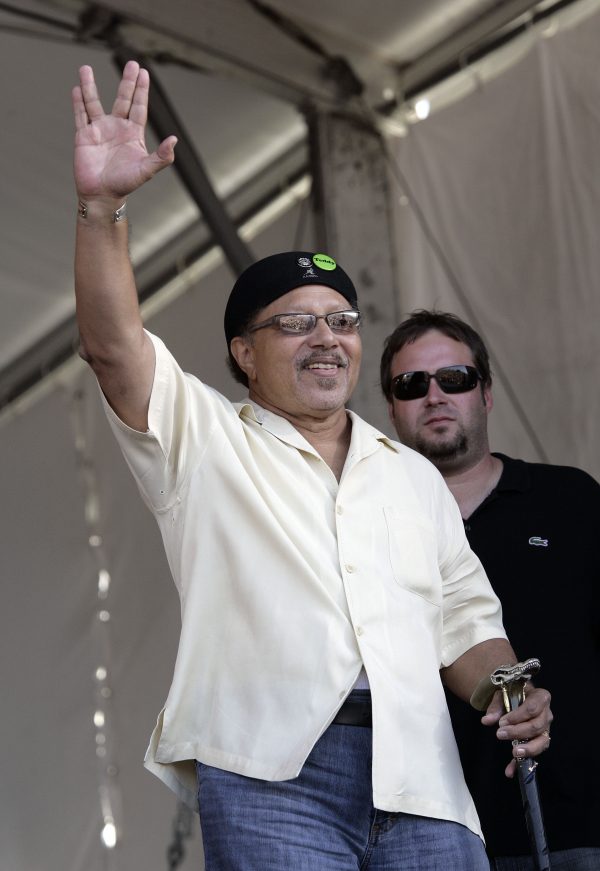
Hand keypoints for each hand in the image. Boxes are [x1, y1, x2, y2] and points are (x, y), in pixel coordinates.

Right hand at [72, 60, 176, 201]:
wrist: (102, 196)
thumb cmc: (125, 184)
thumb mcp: (146, 170)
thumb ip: (162, 157)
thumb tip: (174, 140)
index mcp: (133, 134)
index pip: (138, 107)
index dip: (141, 90)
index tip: (143, 72)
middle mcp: (117, 128)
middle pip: (122, 99)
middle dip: (127, 82)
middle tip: (131, 63)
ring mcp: (100, 131)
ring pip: (94, 103)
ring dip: (90, 86)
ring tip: (86, 68)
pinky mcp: (84, 136)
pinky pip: (80, 116)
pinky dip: (78, 102)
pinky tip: (76, 89)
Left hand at [482, 686, 552, 777]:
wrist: (516, 697)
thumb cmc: (512, 694)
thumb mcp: (502, 695)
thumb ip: (495, 707)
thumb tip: (487, 720)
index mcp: (541, 697)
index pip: (532, 708)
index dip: (518, 716)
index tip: (502, 722)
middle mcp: (547, 714)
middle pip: (536, 726)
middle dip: (518, 732)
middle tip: (500, 734)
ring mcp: (545, 730)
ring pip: (542, 742)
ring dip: (528, 749)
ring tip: (514, 753)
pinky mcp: (538, 742)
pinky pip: (533, 755)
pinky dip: (520, 763)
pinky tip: (509, 771)